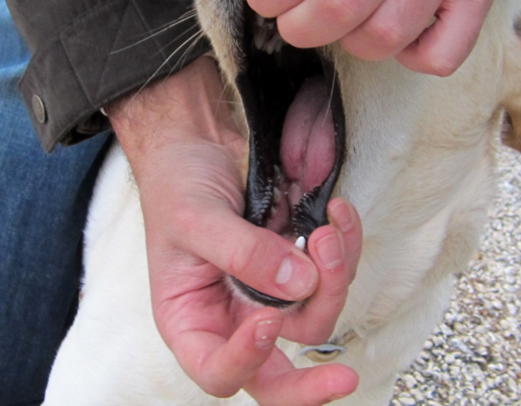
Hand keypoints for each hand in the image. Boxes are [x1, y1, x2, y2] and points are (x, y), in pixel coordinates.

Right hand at [108, 57, 361, 404]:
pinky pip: (330, 273)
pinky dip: (344, 246)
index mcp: (191, 318)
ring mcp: (267, 291)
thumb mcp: (195, 217)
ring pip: (314, 315)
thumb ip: (243, 253)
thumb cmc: (176, 184)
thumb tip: (299, 284)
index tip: (267, 319)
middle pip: (276, 371)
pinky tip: (338, 214)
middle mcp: (231, 315)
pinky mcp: (294, 263)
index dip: (246, 360)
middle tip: (344, 374)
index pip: (218, 371)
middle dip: (312, 375)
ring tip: (328, 230)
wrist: (196, 145)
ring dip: (334, 278)